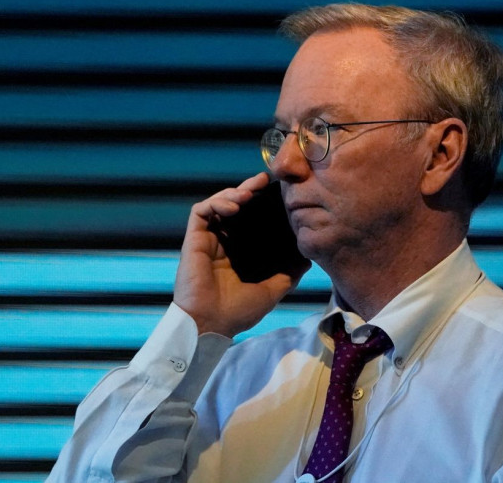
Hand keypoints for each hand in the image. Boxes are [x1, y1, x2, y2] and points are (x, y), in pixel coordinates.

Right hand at [173, 172, 309, 336]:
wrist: (211, 323)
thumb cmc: (238, 312)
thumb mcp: (272, 291)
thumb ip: (289, 274)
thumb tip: (308, 259)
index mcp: (240, 251)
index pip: (251, 219)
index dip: (262, 203)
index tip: (278, 192)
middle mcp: (224, 241)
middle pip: (235, 205)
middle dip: (249, 189)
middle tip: (264, 179)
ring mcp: (208, 238)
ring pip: (218, 203)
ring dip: (234, 192)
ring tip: (249, 191)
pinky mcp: (194, 238)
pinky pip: (201, 211)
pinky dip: (216, 202)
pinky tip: (233, 204)